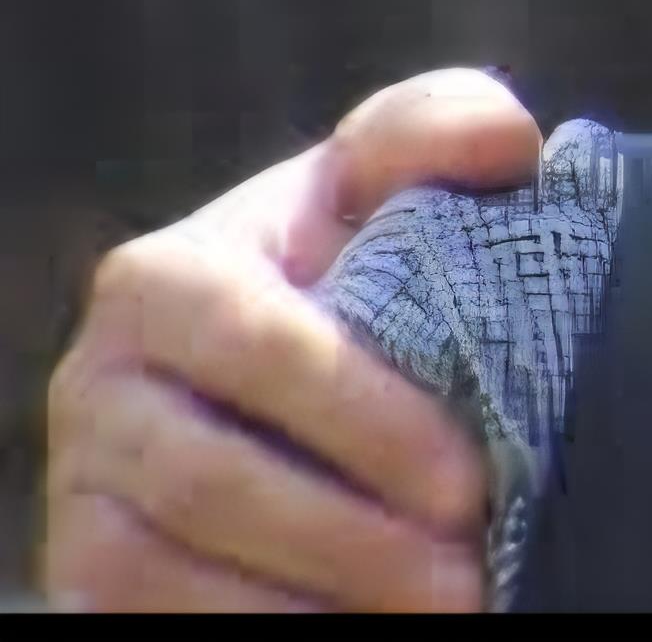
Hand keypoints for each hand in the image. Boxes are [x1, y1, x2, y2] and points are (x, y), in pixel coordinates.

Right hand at [37, 71, 536, 611]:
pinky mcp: (84, 576)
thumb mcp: (398, 176)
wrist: (312, 354)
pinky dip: (254, 636)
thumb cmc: (362, 253)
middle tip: (465, 577)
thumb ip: (442, 129)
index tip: (469, 481)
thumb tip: (502, 145)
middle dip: (348, 538)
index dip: (362, 419)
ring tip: (434, 615)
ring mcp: (79, 492)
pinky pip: (145, 624)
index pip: (255, 349)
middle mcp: (95, 388)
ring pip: (166, 572)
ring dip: (306, 605)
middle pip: (209, 481)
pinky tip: (358, 636)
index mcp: (160, 281)